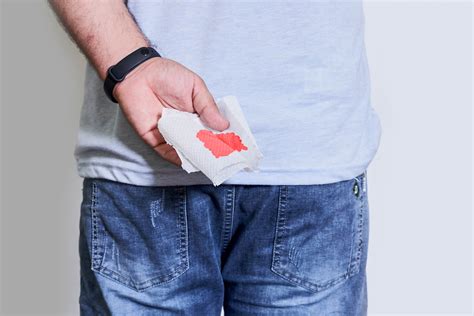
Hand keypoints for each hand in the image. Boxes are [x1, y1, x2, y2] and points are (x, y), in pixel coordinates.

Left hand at [113, 57, 229, 165]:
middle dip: (212, 151)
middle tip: (225, 158)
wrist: (138, 74)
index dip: (223, 138)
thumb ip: (208, 106)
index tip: (235, 146)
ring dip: (197, 156)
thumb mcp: (195, 87)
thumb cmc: (167, 75)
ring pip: (186, 151)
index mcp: (197, 115)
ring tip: (210, 161)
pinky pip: (168, 154)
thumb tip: (224, 125)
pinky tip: (190, 160)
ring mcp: (171, 135)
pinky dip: (179, 158)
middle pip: (201, 144)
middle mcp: (185, 127)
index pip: (213, 130)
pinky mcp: (155, 140)